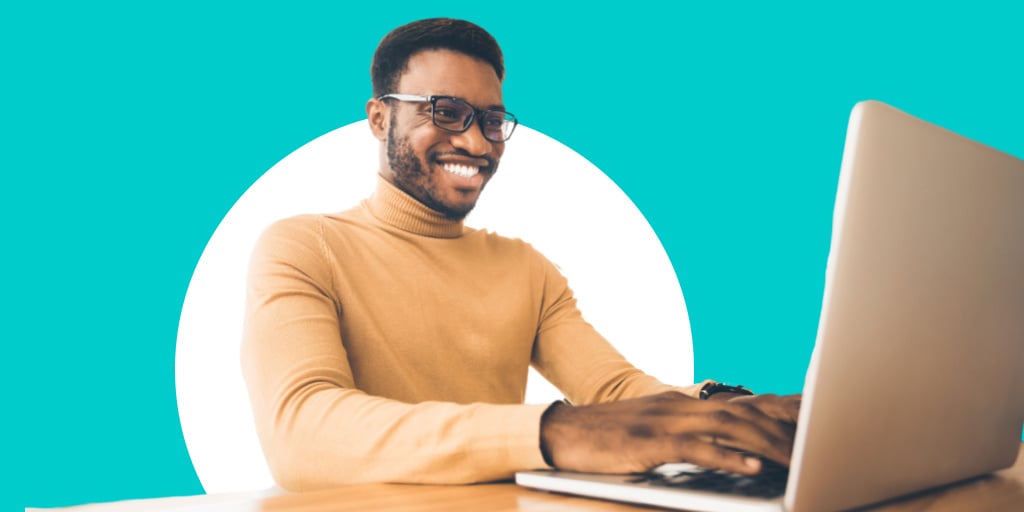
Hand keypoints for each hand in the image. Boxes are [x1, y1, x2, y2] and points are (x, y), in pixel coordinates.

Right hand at [539, 391, 798, 475]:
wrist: (561, 431)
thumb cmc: (607, 438)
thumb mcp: (653, 431)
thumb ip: (689, 436)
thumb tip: (730, 454)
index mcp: (682, 404)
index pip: (740, 403)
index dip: (779, 409)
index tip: (815, 419)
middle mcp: (678, 406)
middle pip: (742, 413)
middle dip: (783, 429)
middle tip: (819, 443)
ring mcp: (664, 422)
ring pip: (727, 426)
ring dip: (765, 442)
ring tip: (797, 458)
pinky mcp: (649, 443)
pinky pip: (695, 448)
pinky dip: (726, 456)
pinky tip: (750, 467)